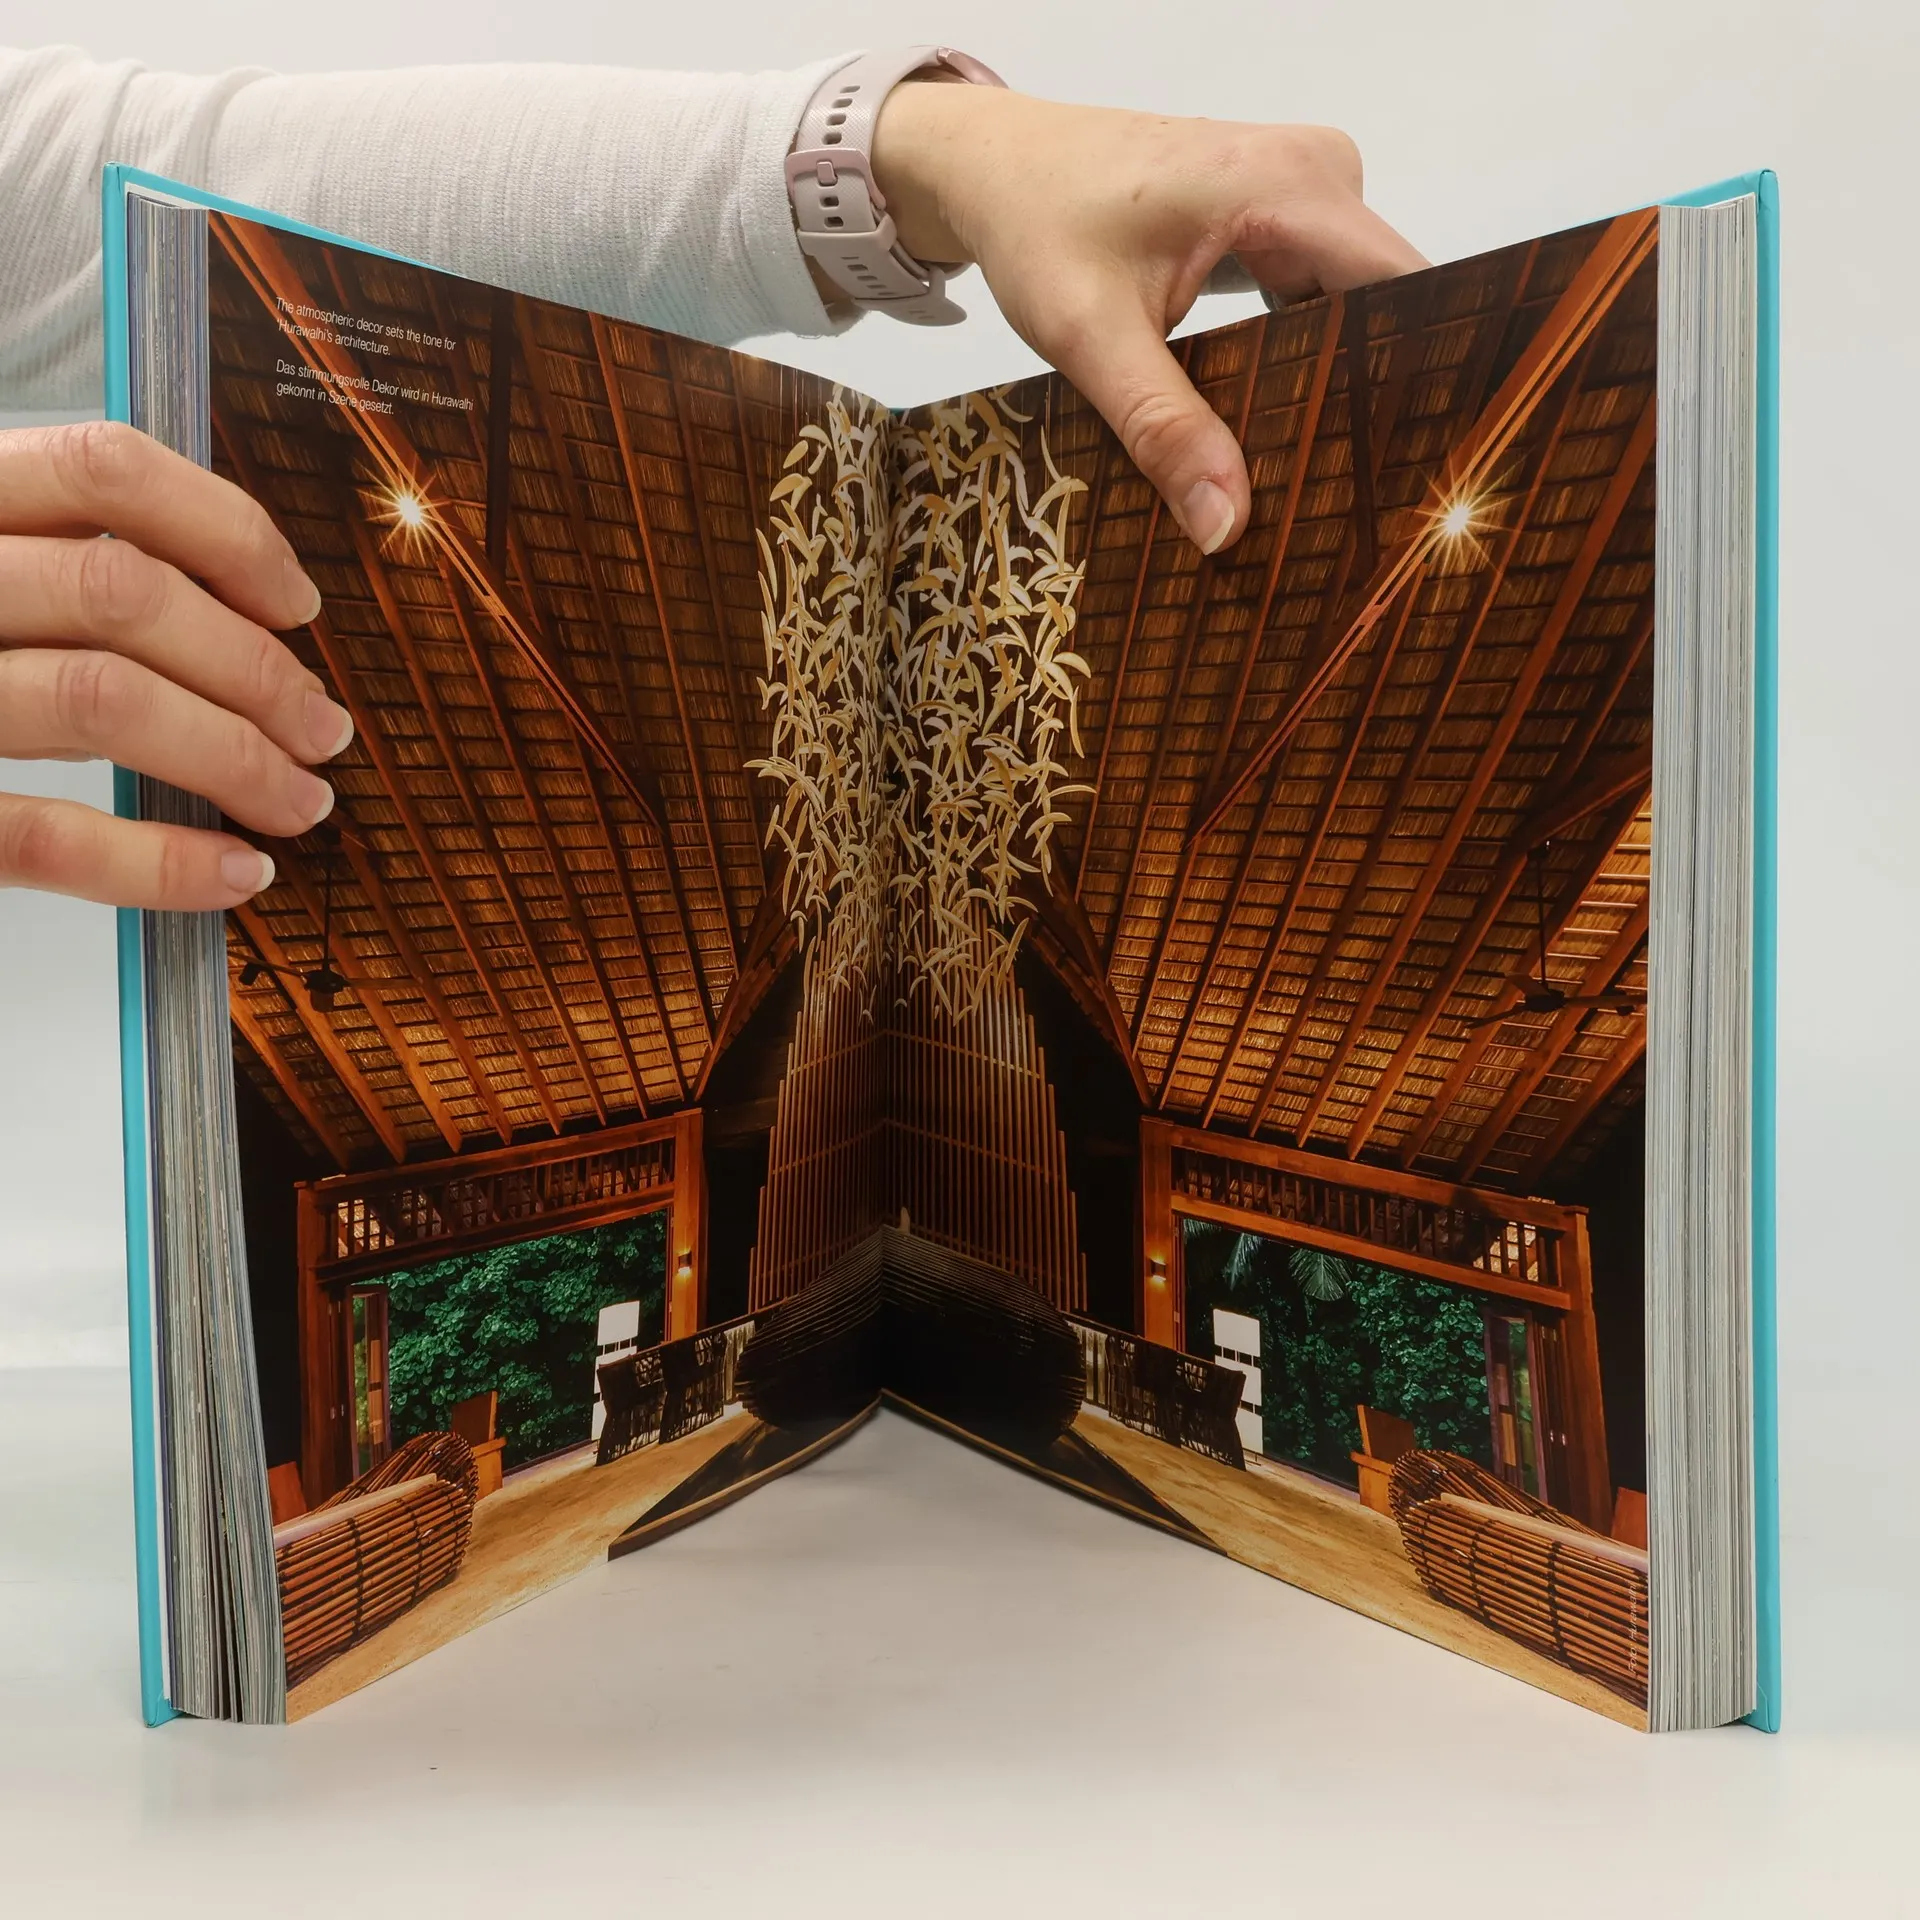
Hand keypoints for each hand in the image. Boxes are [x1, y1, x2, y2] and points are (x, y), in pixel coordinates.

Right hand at [0, 422, 347, 908]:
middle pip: (126, 594)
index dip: (229, 531)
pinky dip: (163, 862)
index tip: (296, 604)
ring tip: (297, 800)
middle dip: (257, 671)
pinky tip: (233, 872)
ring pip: (103, 700)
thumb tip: (236, 612)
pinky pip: (48, 834)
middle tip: (321, 730)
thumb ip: (56, 561)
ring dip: (235, 759)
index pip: (105, 467)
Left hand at [873, 85, 1427, 553]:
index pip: (1406, 288)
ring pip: (1356, 312)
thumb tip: (1227, 525)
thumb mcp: (1092, 338)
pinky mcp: (1283, 223)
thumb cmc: (1036, 222)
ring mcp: (1305, 197)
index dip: (1423, 376)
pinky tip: (1285, 432)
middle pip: (1387, 308)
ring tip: (1325, 480)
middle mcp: (1317, 178)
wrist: (996, 168)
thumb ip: (1164, 430)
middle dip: (1371, 399)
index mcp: (1290, 186)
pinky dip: (1303, 363)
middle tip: (1365, 506)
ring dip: (1337, 389)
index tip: (1421, 465)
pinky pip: (1322, 301)